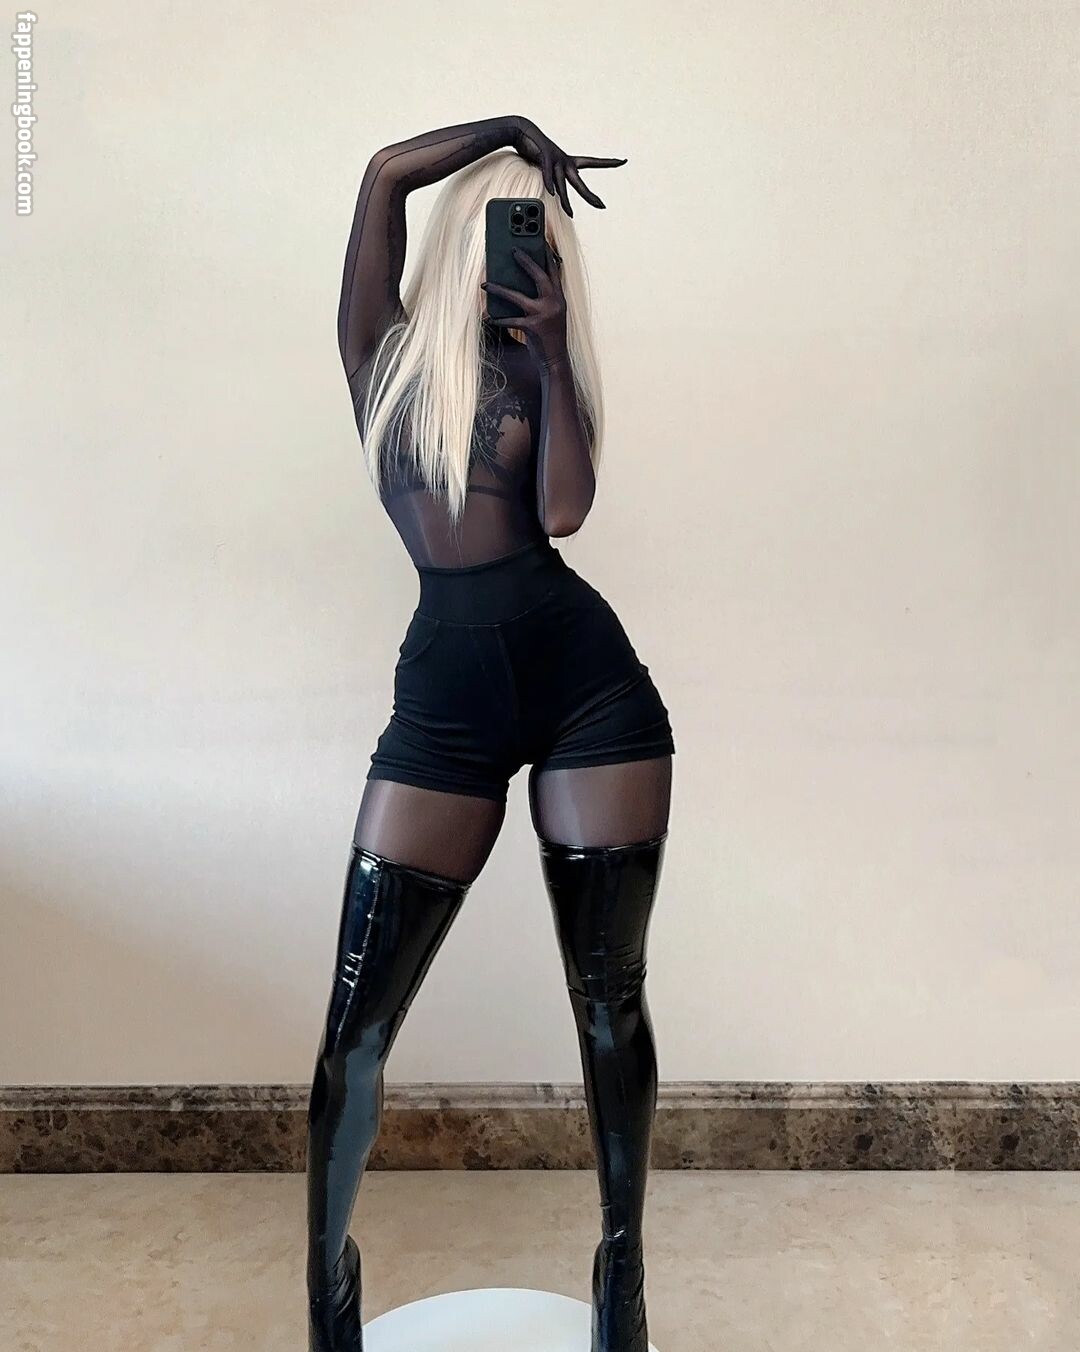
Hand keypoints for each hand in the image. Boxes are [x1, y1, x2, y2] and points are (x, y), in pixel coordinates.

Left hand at [481, 246, 568, 368]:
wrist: (555, 360)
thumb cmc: (550, 337)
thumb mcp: (552, 315)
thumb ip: (544, 300)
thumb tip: (523, 285)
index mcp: (560, 299)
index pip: (555, 271)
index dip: (548, 255)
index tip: (542, 241)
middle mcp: (554, 304)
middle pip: (539, 276)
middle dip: (526, 262)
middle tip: (513, 250)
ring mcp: (544, 315)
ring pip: (518, 297)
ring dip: (499, 290)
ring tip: (485, 284)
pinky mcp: (533, 327)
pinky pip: (511, 320)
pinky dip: (499, 319)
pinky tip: (488, 317)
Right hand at [511, 117, 626, 216]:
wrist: (521, 132)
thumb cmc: (533, 150)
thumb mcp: (545, 166)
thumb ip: (551, 179)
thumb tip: (554, 193)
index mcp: (568, 162)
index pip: (593, 163)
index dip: (608, 163)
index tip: (622, 161)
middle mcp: (565, 161)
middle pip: (580, 184)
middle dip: (590, 196)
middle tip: (602, 206)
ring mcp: (555, 159)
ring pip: (562, 185)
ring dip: (566, 202)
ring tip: (571, 214)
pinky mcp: (544, 156)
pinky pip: (548, 174)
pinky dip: (549, 183)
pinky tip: (553, 193)